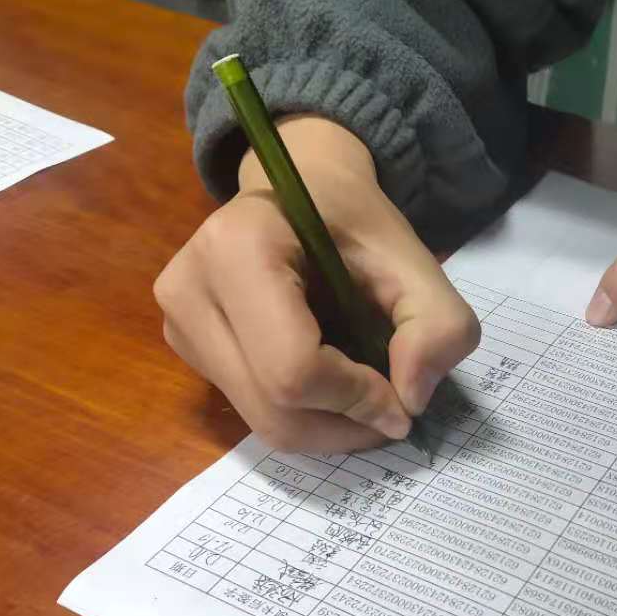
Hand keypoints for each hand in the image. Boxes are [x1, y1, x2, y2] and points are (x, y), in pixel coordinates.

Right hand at [155, 116, 479, 451]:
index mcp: (238, 249)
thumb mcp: (417, 260)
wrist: (302, 189)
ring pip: (260, 422)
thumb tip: (410, 401)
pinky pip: (250, 410)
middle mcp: (189, 288)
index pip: (293, 368)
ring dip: (327, 427)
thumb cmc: (354, 222)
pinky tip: (330, 382)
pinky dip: (303, 415)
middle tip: (392, 413)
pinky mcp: (183, 345)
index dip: (357, 399)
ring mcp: (178, 321)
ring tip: (365, 395)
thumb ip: (438, 326)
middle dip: (345, 426)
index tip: (402, 399)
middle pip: (272, 408)